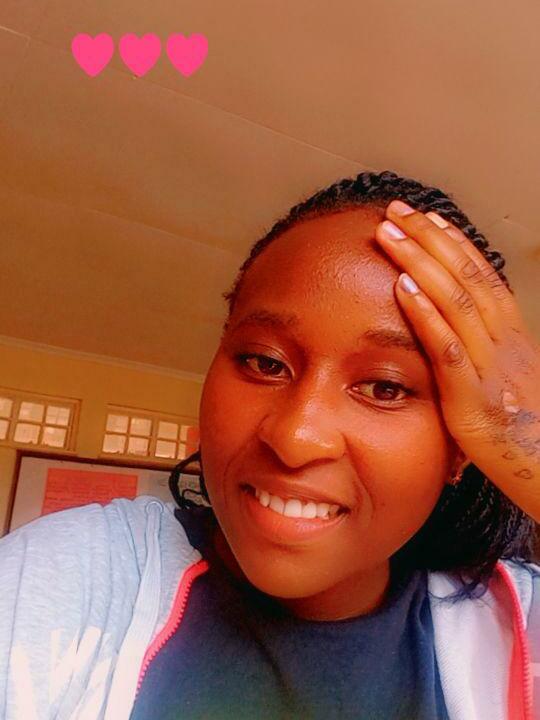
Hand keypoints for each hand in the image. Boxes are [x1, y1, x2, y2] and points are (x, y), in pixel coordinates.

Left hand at [374, 199, 539, 521]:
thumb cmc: (527, 430)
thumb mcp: (511, 380)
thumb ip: (485, 352)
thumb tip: (458, 330)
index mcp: (512, 335)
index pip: (481, 275)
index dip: (453, 243)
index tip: (427, 217)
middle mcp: (503, 341)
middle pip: (465, 276)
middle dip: (428, 239)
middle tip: (396, 210)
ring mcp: (489, 365)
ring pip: (456, 300)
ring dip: (420, 262)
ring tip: (390, 234)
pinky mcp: (472, 395)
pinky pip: (448, 347)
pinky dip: (425, 314)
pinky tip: (402, 288)